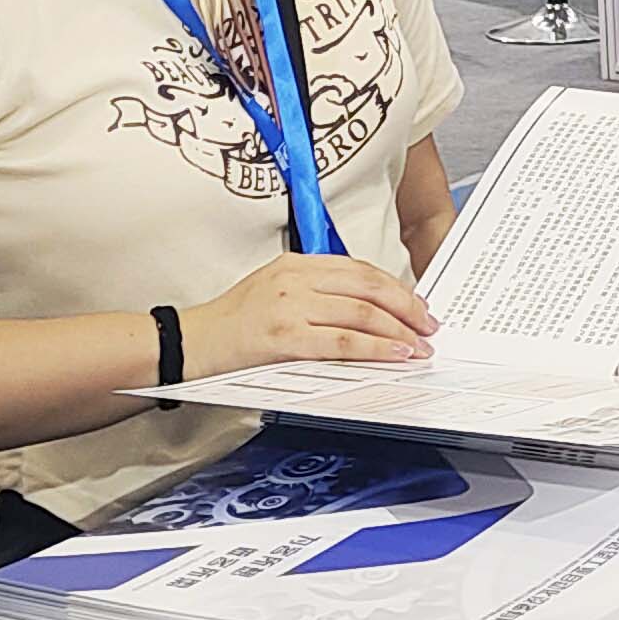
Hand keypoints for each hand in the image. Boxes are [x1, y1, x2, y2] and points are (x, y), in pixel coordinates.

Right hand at [181, 253, 438, 376]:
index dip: (396, 288)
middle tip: (428, 326)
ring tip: (418, 347)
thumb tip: (366, 311)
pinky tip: (394, 356)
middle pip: (368, 287)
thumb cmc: (232, 324)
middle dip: (406, 308)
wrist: (189, 343)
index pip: (360, 270)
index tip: (416, 306)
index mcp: (296, 263)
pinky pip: (342, 342)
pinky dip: (375, 349)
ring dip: (398, 332)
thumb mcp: (273, 291)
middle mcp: (295, 279)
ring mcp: (290, 306)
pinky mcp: (284, 337)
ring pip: (361, 314)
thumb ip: (316, 293)